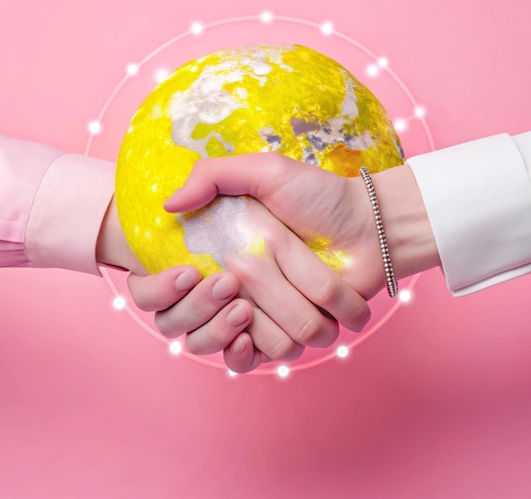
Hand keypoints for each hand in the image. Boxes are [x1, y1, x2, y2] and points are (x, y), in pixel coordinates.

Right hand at [126, 190, 372, 371]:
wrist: (369, 227)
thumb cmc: (318, 195)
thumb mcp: (265, 171)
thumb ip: (212, 176)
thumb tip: (167, 205)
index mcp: (214, 250)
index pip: (160, 291)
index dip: (163, 292)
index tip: (192, 274)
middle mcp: (227, 287)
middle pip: (187, 327)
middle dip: (206, 310)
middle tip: (232, 284)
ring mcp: (255, 315)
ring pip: (228, 344)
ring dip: (251, 318)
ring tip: (265, 299)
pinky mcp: (283, 335)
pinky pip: (256, 360)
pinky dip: (258, 352)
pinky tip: (253, 334)